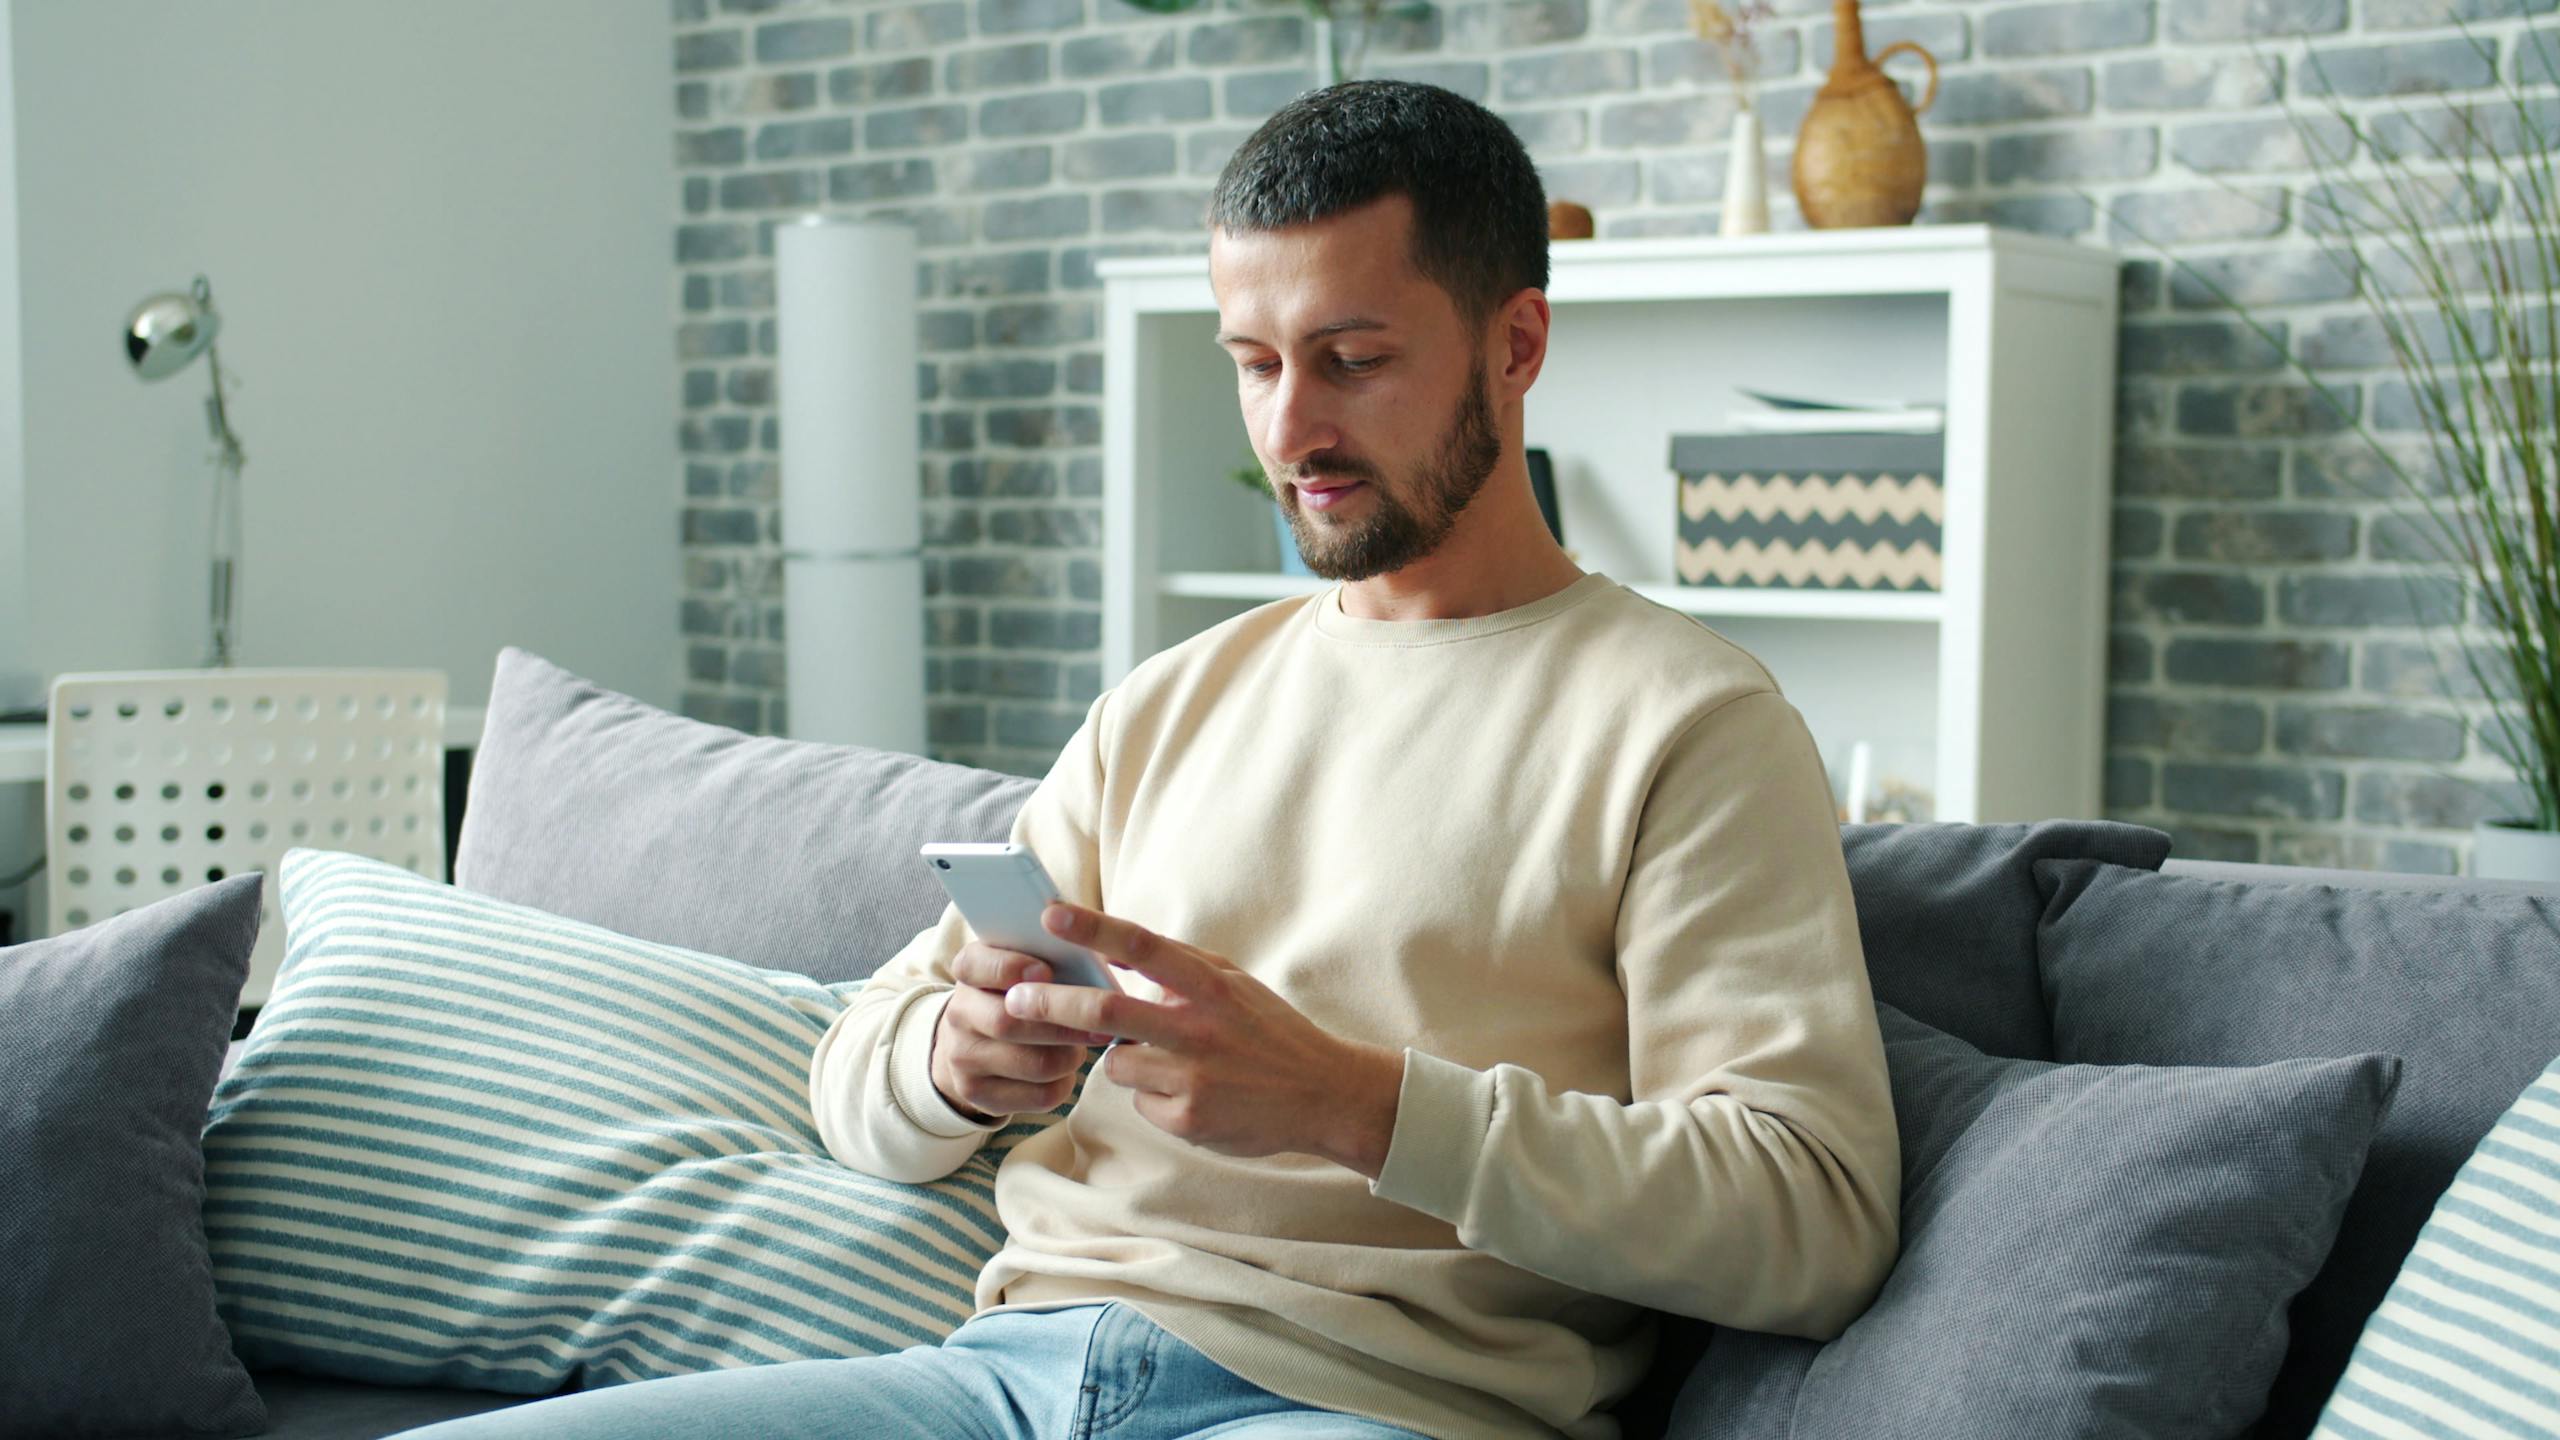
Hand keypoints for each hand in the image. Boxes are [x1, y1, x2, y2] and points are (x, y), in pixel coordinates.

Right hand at [930, 940, 1114, 1122]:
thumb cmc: (1016, 992)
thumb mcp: (1020, 964)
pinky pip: (1038, 1095)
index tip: (1045, 971)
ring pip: (1033, 1063)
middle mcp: (958, 1014)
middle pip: (1009, 1023)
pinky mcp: (979, 1094)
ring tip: (1085, 1045)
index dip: (1010, 968)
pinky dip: (1064, 1083)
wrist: (972, 1043)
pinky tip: (1067, 1069)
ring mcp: (963, 1058)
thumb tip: (1093, 947)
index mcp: (969, 971)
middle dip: (1062, 1024)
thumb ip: (1047, 953)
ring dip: (1070, 1055)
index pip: (976, 965)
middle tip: (1101, 1022)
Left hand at [1001, 901, 1405, 1176]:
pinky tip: (1193, 1095)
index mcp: (1209, 985)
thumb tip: (1121, 950)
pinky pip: (1140, 1102)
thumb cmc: (1271, 1032)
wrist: (1322, 1095)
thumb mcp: (1234, 985)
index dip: (1092, 929)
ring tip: (1169, 1063)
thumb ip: (1182, 968)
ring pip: (1117, 1063)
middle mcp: (1197, 1028)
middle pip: (1105, 1009)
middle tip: (1015, 1001)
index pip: (1142, 947)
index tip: (1051, 915)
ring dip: (1124, 1060)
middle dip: (1051, 1003)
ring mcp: (1191, 1077)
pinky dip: (1152, 1096)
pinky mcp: (1187, 1118)